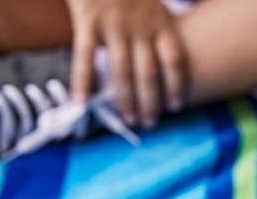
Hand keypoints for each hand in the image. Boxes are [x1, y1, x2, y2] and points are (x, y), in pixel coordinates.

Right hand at [65, 0, 186, 126]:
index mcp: (160, 20)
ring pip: (122, 72)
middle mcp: (140, 28)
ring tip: (128, 119)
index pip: (175, 61)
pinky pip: (86, 58)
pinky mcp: (88, 21)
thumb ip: (158, 17)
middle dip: (150, 102)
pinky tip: (81, 103)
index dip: (175, 85)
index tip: (176, 105)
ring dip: (125, 100)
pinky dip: (83, 82)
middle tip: (150, 123)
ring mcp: (114, 26)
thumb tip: (166, 43)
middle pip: (149, 74)